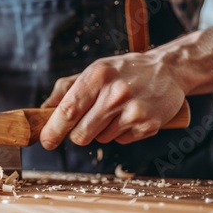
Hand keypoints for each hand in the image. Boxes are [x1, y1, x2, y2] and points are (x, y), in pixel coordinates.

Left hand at [40, 52, 187, 148]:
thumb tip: (44, 109)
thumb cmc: (124, 71)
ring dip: (101, 131)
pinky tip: (129, 115)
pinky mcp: (148, 126)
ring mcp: (134, 111)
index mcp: (98, 76)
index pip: (68, 111)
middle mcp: (116, 94)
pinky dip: (120, 133)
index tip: (46, 141)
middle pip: (81, 135)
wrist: (168, 71)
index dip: (53, 130)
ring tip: (115, 111)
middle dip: (77, 135)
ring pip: (100, 139)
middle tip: (84, 123)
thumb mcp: (95, 70)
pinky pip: (120, 141)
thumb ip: (66, 89)